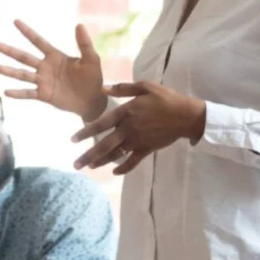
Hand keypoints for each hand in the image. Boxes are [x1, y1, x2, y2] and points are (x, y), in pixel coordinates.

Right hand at [0, 21, 105, 120]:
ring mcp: (43, 81)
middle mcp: (45, 67)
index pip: (38, 41)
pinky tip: (6, 92)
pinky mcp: (44, 95)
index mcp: (55, 56)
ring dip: (10, 71)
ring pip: (23, 74)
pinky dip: (18, 93)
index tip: (15, 21)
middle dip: (9, 50)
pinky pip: (28, 93)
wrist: (93, 100)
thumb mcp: (91, 59)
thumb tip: (79, 25)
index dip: (27, 32)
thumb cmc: (93, 78)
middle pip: (24, 57)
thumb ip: (84, 44)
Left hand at [72, 81, 205, 173]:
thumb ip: (123, 88)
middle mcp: (128, 129)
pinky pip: (132, 162)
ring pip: (115, 155)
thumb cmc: (165, 98)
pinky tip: (114, 172)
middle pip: (104, 145)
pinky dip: (123, 168)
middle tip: (75, 165)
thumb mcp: (145, 86)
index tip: (73, 140)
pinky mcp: (146, 149)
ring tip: (89, 167)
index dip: (85, 133)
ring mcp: (137, 141)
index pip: (100, 124)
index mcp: (125, 113)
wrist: (186, 115)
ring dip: (101, 162)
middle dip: (88, 156)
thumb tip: (103, 88)